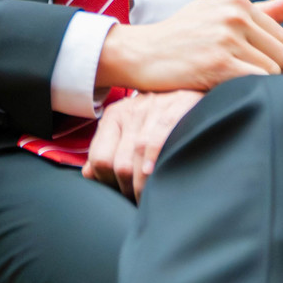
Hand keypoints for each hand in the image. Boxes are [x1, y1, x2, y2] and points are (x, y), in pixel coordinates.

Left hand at [83, 89, 203, 200]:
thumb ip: (108, 150)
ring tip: (147, 197)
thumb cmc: (161, 115)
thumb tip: (88, 174)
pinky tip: (154, 173)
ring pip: (137, 154)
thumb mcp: (130, 128)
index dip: (107, 182)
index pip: (99, 158)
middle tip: (137, 200)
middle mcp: (130, 111)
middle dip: (127, 188)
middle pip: (119, 162)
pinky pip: (159, 136)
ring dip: (142, 183)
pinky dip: (154, 157)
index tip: (120, 193)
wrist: (194, 82)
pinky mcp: (176, 107)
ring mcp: (153, 109)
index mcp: (114, 117)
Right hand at [95, 0, 282, 92]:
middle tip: (280, 95)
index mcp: (235, 2)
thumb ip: (254, 10)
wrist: (138, 54)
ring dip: (272, 88)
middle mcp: (233, 15)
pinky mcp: (218, 62)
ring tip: (258, 96)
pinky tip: (247, 97)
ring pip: (275, 70)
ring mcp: (226, 38)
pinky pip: (259, 81)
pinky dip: (259, 93)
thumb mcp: (211, 13)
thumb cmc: (176, 37)